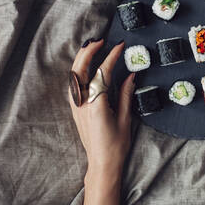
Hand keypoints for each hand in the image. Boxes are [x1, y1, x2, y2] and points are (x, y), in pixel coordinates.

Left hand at [68, 38, 135, 204]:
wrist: (101, 163)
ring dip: (82, 59)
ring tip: (92, 48)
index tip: (119, 46)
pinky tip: (86, 65)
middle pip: (80, 70)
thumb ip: (125, 95)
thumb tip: (130, 75)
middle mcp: (82, 103)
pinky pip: (74, 84)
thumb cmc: (116, 145)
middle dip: (89, 52)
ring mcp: (76, 106)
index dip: (111, 57)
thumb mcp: (125, 119)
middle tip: (101, 40)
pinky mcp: (75, 109)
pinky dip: (79, 70)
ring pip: (73, 75)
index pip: (102, 73)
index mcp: (96, 105)